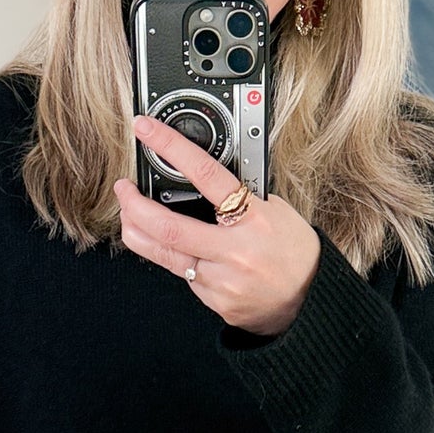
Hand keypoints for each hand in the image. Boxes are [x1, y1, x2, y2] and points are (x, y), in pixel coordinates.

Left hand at [114, 116, 320, 337]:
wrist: (310, 300)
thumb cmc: (294, 251)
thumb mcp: (275, 211)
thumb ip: (241, 196)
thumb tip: (204, 173)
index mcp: (255, 218)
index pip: (206, 175)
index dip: (172, 148)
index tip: (147, 131)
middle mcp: (236, 251)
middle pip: (169, 227)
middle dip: (134, 205)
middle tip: (123, 189)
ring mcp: (223, 280)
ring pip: (165, 255)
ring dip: (138, 231)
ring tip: (128, 214)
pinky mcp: (216, 301)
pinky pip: (184, 276)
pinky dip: (174, 258)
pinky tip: (176, 249)